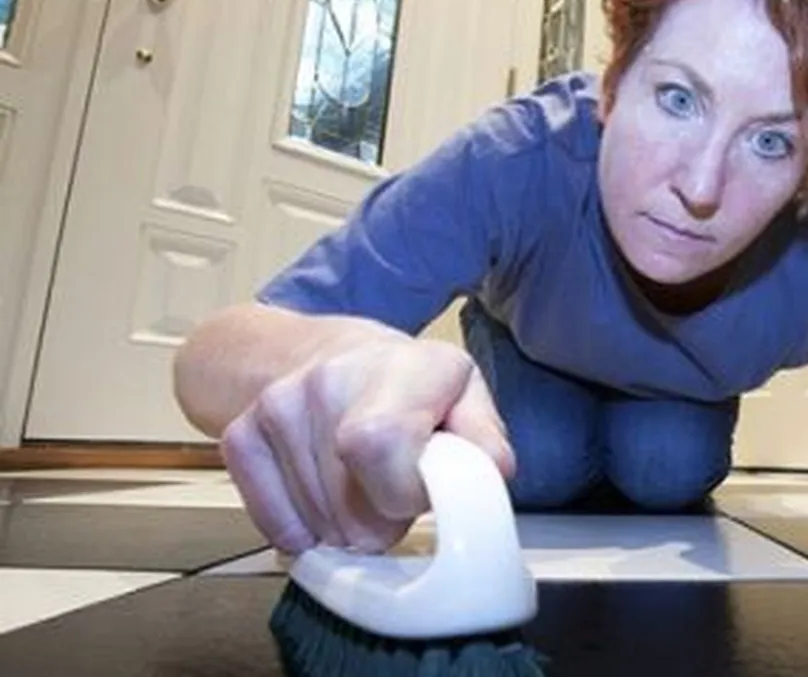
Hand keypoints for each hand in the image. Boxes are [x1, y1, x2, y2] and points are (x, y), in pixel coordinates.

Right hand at [219, 337, 514, 555]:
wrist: (332, 352)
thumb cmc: (411, 385)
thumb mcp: (465, 396)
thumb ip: (483, 440)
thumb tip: (490, 473)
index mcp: (401, 367)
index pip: (377, 443)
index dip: (402, 491)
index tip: (420, 491)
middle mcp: (330, 378)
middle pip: (350, 505)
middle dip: (381, 522)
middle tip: (392, 492)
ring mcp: (278, 406)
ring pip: (316, 523)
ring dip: (344, 527)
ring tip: (361, 485)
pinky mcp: (242, 434)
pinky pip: (272, 522)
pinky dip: (301, 529)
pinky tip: (323, 501)